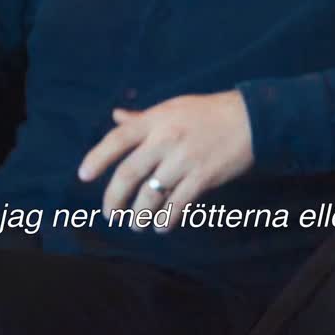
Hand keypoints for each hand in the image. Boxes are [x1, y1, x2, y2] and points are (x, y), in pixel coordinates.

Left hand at [78, 91, 253, 229]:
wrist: (251, 119)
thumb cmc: (208, 112)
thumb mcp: (172, 108)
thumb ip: (142, 118)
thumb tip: (116, 117)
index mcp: (155, 120)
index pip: (118, 140)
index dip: (97, 158)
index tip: (83, 176)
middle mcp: (166, 139)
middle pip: (130, 174)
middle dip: (115, 199)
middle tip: (111, 214)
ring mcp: (184, 159)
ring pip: (152, 194)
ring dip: (140, 215)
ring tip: (137, 224)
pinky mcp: (203, 176)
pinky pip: (178, 204)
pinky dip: (167, 218)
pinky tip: (162, 226)